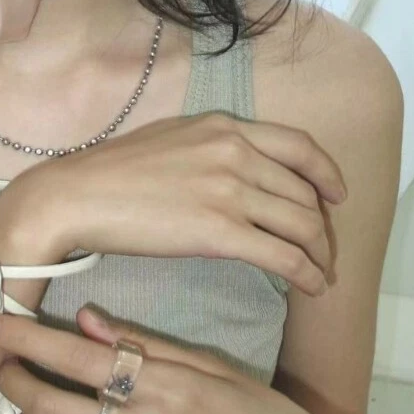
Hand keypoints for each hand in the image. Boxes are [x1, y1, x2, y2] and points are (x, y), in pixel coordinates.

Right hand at [0, 112, 346, 296]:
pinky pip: (284, 256)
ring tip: (323, 273)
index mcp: (223, 127)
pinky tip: (313, 286)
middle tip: (325, 250)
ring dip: (321, 254)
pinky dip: (308, 274)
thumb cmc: (111, 172)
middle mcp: (235, 152)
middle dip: (323, 227)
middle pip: (304, 194)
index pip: (299, 146)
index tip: (337, 195)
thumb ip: (210, 149)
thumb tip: (236, 174)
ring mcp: (229, 190)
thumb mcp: (170, 140)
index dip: (327, 174)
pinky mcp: (219, 231)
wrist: (76, 195)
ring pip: (303, 225)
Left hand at [0, 308, 362, 413]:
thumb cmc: (259, 411)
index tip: (1, 325)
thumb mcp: (209, 364)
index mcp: (167, 387)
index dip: (32, 340)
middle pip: (57, 406)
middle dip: (16, 381)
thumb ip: (143, 344)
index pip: (81, 359)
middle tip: (6, 365)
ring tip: (24, 410)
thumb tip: (83, 320)